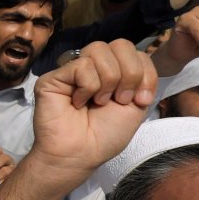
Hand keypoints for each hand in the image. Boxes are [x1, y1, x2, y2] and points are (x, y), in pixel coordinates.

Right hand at [30, 40, 156, 175]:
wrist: (80, 154)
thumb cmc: (104, 136)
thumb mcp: (136, 106)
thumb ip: (142, 77)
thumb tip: (138, 61)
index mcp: (115, 73)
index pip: (135, 51)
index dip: (144, 73)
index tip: (140, 100)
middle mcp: (94, 67)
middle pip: (120, 44)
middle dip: (129, 74)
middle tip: (119, 100)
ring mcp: (73, 69)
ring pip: (99, 50)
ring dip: (107, 81)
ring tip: (98, 102)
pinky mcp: (54, 76)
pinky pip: (81, 65)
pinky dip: (87, 87)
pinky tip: (78, 103)